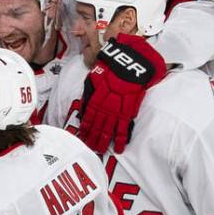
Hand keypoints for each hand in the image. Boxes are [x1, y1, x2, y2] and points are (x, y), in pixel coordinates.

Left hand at [77, 34, 166, 154]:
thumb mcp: (95, 78)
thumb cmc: (112, 68)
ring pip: (109, 128)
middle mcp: (106, 104)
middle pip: (97, 125)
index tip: (82, 137)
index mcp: (96, 96)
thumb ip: (90, 94)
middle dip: (93, 137)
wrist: (131, 63)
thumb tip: (85, 107)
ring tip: (101, 150)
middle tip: (89, 148)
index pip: (88, 116)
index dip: (85, 128)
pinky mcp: (130, 109)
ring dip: (105, 140)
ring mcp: (118, 108)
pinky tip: (120, 147)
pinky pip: (125, 126)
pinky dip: (122, 137)